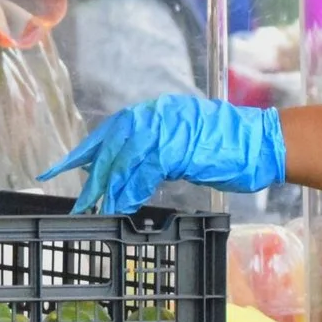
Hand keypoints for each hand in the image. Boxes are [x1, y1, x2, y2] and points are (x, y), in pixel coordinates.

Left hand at [41, 95, 286, 213]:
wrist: (261, 143)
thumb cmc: (228, 146)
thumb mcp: (184, 141)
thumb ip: (156, 150)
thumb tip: (129, 170)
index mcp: (155, 113)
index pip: (111, 131)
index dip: (85, 151)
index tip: (60, 168)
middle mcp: (156, 116)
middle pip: (112, 146)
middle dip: (91, 175)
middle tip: (78, 201)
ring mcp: (166, 130)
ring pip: (124, 160)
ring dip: (108, 187)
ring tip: (95, 208)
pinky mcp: (176, 148)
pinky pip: (143, 171)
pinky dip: (130, 190)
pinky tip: (122, 205)